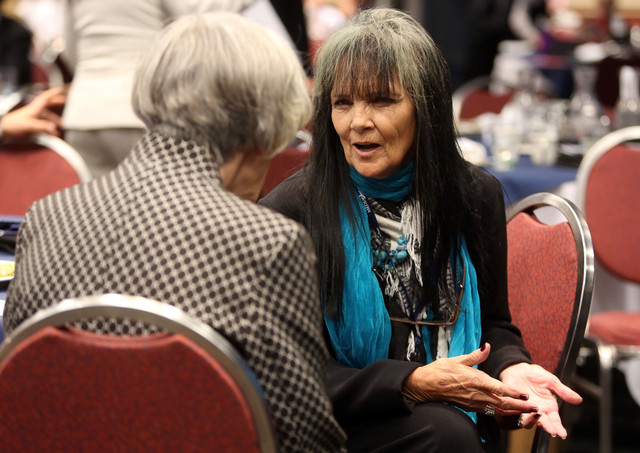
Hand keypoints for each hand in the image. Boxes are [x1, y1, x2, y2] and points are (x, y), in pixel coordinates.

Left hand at [1, 87, 65, 137]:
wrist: (4, 130)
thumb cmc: (14, 125)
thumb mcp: (29, 125)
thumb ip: (42, 126)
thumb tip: (54, 128)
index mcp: (34, 109)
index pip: (45, 98)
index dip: (53, 93)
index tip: (60, 89)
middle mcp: (34, 112)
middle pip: (46, 105)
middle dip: (56, 102)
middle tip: (64, 101)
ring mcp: (32, 118)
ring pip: (46, 116)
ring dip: (54, 119)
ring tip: (61, 125)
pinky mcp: (31, 124)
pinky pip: (43, 124)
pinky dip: (49, 128)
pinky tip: (53, 133)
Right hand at [402, 343, 537, 415]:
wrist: (426, 385)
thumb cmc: (440, 371)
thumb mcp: (459, 359)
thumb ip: (476, 355)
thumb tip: (487, 346)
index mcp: (476, 380)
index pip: (500, 389)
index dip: (514, 393)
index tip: (526, 395)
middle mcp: (477, 394)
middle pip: (503, 403)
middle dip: (520, 406)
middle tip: (534, 408)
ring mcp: (473, 403)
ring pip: (497, 410)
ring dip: (513, 412)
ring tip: (525, 412)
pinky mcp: (469, 407)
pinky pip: (488, 411)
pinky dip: (500, 413)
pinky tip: (506, 412)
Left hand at [500, 362, 581, 438]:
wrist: (520, 369)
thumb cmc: (537, 376)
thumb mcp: (552, 382)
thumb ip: (564, 391)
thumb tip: (579, 399)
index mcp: (549, 407)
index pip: (555, 421)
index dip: (559, 428)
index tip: (562, 434)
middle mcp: (538, 411)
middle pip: (544, 423)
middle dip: (548, 427)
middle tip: (553, 431)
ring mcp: (526, 409)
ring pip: (529, 421)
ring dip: (533, 421)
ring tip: (538, 416)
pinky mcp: (515, 404)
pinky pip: (516, 411)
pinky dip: (520, 411)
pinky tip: (524, 410)